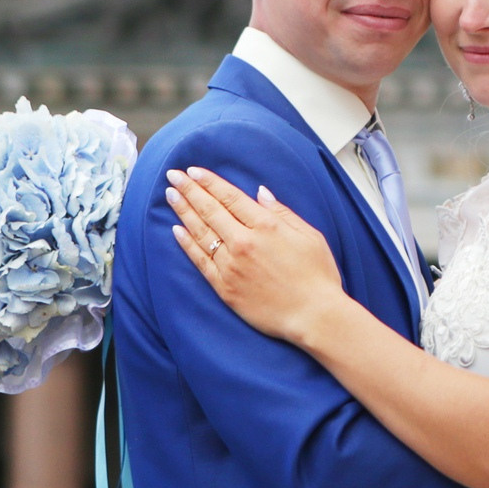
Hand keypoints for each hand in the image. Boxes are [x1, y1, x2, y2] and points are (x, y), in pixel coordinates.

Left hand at [167, 168, 348, 347]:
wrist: (313, 316)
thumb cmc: (317, 275)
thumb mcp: (309, 235)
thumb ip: (282, 212)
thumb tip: (260, 193)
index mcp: (266, 226)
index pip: (230, 197)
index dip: (210, 182)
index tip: (194, 171)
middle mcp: (244, 243)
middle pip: (210, 210)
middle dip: (190, 190)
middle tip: (173, 176)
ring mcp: (231, 266)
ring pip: (201, 233)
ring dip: (184, 212)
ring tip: (171, 195)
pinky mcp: (225, 288)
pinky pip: (200, 261)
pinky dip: (187, 244)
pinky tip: (177, 230)